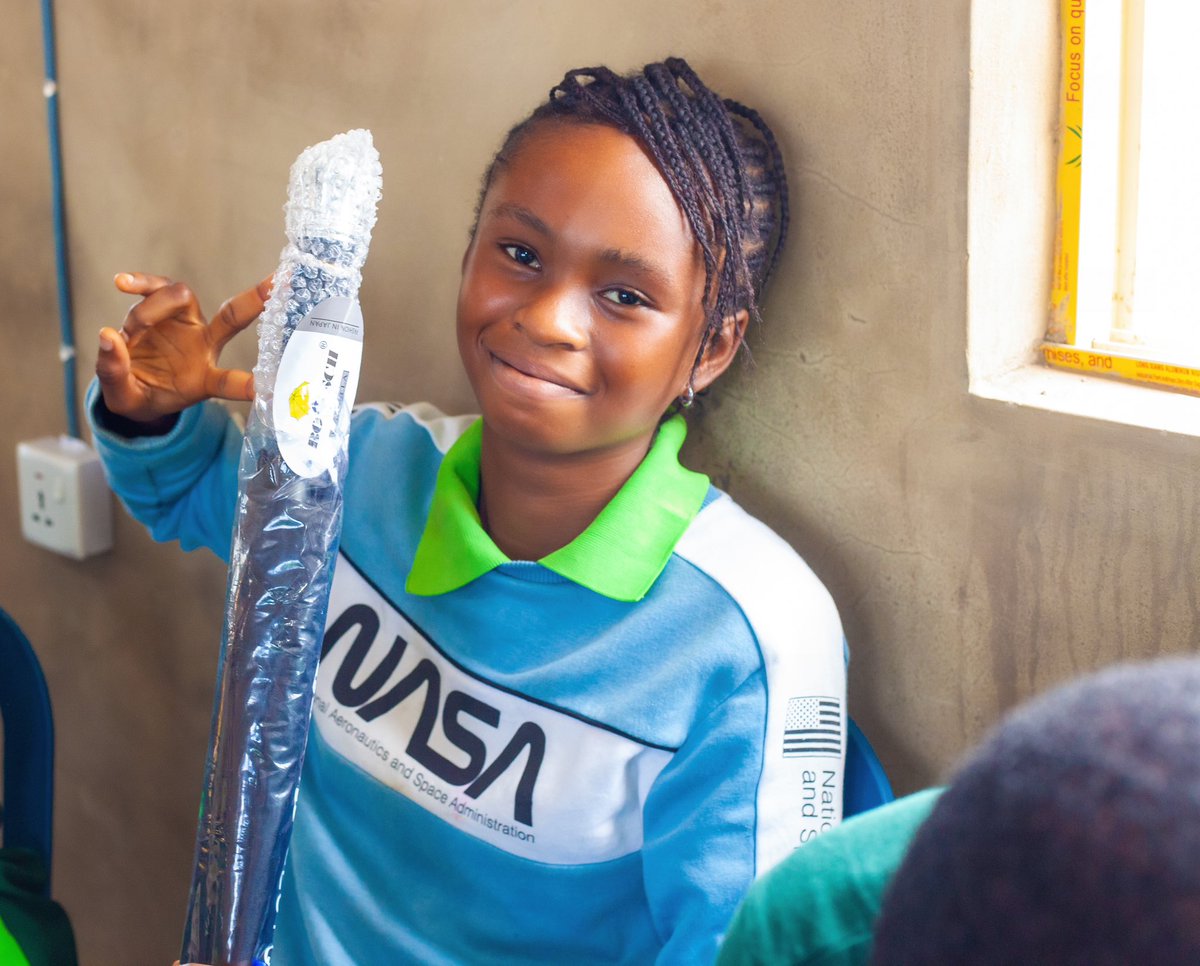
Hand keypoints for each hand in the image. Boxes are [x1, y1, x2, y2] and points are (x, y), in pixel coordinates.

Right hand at [97, 272, 271, 424]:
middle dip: (255, 300)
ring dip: (149, 311)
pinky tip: (122, 282)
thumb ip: (115, 374)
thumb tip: (108, 338)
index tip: (265, 390)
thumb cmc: (138, 394)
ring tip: (129, 335)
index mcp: (202, 379)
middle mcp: (203, 346)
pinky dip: (141, 283)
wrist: (129, 382)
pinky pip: (157, 287)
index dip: (245, 385)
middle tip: (274, 282)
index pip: (228, 383)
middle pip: (232, 317)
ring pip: (180, 298)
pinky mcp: (163, 307)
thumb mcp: (123, 398)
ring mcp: (186, 323)